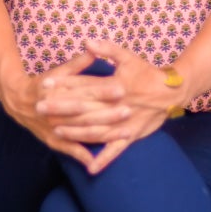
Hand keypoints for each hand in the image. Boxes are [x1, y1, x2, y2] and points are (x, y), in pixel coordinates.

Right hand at [1, 50, 130, 169]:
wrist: (17, 102)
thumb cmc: (43, 84)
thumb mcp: (58, 71)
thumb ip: (77, 63)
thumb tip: (94, 50)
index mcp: (59, 92)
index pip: (85, 91)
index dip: (103, 91)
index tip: (121, 89)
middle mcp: (57, 112)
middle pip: (86, 113)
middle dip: (108, 113)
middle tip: (128, 110)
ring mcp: (55, 128)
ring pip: (83, 132)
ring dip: (105, 133)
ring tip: (126, 132)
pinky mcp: (53, 141)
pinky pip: (69, 150)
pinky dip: (82, 156)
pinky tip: (97, 161)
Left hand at [40, 39, 178, 173]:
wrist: (171, 92)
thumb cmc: (147, 73)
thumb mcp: (128, 57)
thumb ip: (107, 50)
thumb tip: (86, 42)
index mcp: (115, 87)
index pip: (84, 85)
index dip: (63, 85)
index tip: (44, 86)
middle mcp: (117, 107)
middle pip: (85, 109)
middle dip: (61, 109)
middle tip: (38, 109)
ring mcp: (123, 124)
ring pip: (96, 130)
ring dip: (75, 132)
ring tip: (56, 131)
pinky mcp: (131, 136)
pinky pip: (116, 151)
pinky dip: (104, 160)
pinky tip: (90, 169)